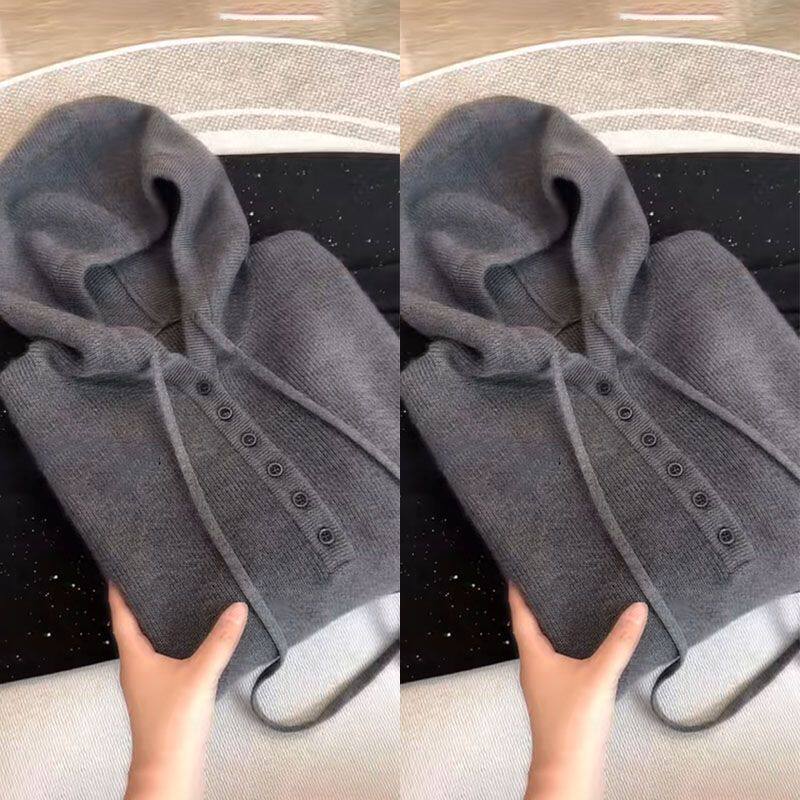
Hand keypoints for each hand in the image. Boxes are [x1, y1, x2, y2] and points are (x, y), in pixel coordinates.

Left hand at [108, 583, 247, 799]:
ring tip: (178, 600)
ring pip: (150, 646)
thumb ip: (220, 641)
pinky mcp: (163, 698)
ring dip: (160, 625)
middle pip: (134, 630)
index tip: (119, 570)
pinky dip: (175, 644)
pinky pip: (164, 660)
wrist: (170, 771)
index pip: (121, 618)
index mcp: (134, 659)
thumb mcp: (200, 675)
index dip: (119, 594)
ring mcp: (148, 686)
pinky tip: (195, 640)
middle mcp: (136, 669)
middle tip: (158, 576)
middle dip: (143, 605)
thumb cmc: (174, 722)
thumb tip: (237, 607)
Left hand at [508, 584, 647, 799]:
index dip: (518, 593)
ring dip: (553, 628)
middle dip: (539, 607)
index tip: (518, 571)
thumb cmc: (574, 722)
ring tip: (570, 607)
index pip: (520, 615)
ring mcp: (542, 686)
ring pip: (544, 648)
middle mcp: (532, 668)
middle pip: (530, 630)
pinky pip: (557, 664)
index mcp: (532, 656)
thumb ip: (619, 642)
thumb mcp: (599, 676)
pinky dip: (566, 649)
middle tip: (551, 581)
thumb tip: (636, 608)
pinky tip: (585, 648)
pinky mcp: (556, 700)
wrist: (569, 771)